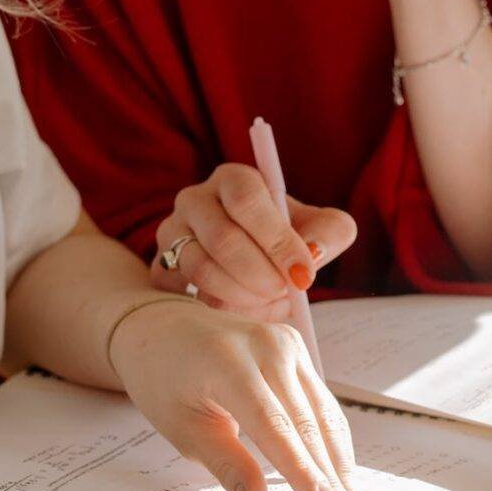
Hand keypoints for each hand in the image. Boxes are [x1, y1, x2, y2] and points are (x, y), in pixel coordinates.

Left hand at [108, 295, 369, 490]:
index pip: (274, 425)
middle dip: (332, 476)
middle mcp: (266, 345)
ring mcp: (285, 341)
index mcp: (229, 363)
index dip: (302, 469)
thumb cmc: (164, 378)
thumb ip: (226, 464)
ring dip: (341, 462)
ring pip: (322, 411)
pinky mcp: (295, 346)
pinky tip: (343, 472)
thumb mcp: (183, 427)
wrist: (162, 326)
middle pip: (306, 420)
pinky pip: (319, 398)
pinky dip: (331, 437)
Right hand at [151, 163, 356, 318]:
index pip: (247, 198)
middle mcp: (194, 200)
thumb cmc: (287, 240)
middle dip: (261, 274)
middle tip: (285, 291)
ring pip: (201, 269)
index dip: (276, 238)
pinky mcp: (160, 270)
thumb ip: (331, 231)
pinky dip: (219, 310)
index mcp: (234, 179)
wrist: (254, 265)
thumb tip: (314, 251)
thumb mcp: (320, 229)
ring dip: (242, 295)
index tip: (303, 273)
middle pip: (222, 237)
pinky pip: (184, 296)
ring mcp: (171, 235)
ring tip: (267, 300)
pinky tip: (242, 310)